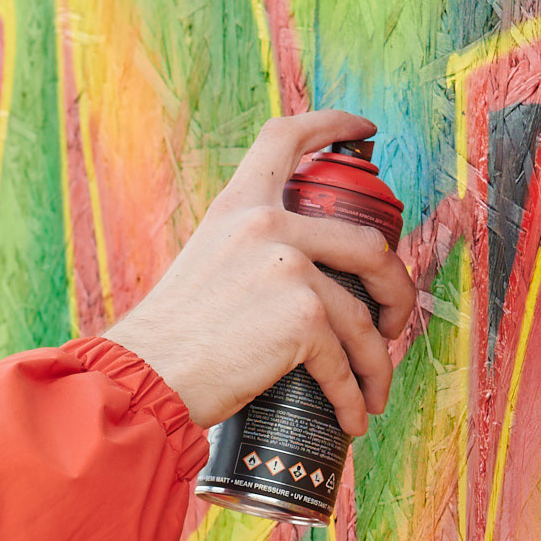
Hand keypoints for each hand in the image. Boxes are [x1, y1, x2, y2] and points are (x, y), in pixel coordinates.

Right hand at [105, 111, 414, 435]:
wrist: (144, 377)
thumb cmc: (168, 339)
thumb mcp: (202, 266)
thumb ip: (247, 255)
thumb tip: (296, 282)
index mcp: (239, 207)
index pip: (286, 139)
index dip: (333, 125)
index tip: (365, 130)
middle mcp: (267, 225)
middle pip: (367, 243)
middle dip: (395, 289)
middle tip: (392, 321)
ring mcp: (289, 268)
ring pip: (362, 317)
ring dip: (376, 362)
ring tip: (373, 391)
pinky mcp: (303, 317)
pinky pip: (345, 361)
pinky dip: (353, 396)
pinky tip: (353, 415)